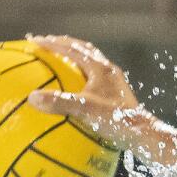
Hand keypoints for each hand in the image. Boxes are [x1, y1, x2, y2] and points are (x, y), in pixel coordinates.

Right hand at [26, 35, 149, 150]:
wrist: (145, 135)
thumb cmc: (119, 122)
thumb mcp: (87, 111)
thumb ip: (60, 102)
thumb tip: (31, 97)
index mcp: (101, 69)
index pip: (72, 49)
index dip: (52, 44)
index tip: (34, 41)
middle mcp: (109, 71)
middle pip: (83, 50)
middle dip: (63, 45)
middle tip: (45, 44)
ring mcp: (114, 83)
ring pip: (91, 62)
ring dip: (74, 58)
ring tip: (58, 62)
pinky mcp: (117, 96)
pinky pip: (95, 80)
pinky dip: (81, 78)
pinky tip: (73, 91)